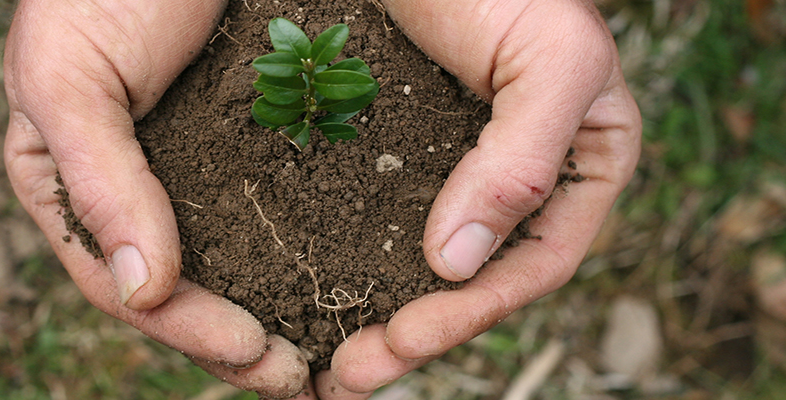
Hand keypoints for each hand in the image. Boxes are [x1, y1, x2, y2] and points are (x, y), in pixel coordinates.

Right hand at [3, 1, 311, 396]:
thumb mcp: (68, 77)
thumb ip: (98, 182)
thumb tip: (142, 292)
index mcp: (71, 193)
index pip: (125, 285)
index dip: (188, 329)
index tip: (256, 353)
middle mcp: (127, 194)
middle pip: (181, 293)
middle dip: (239, 345)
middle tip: (304, 382)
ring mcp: (184, 173)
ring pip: (229, 264)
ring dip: (277, 314)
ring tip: (333, 361)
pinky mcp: (241, 145)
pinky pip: (269, 212)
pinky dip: (301, 254)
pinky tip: (345, 281)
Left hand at [316, 0, 641, 397]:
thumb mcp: (550, 62)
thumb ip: (524, 162)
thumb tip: (458, 263)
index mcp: (580, 171)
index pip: (535, 265)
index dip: (473, 313)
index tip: (404, 340)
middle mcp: (522, 183)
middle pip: (473, 283)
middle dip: (415, 336)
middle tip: (349, 375)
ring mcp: (459, 174)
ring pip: (422, 267)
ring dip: (377, 319)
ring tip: (325, 365)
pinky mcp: (399, 160)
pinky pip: (376, 226)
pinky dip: (349, 268)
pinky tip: (309, 296)